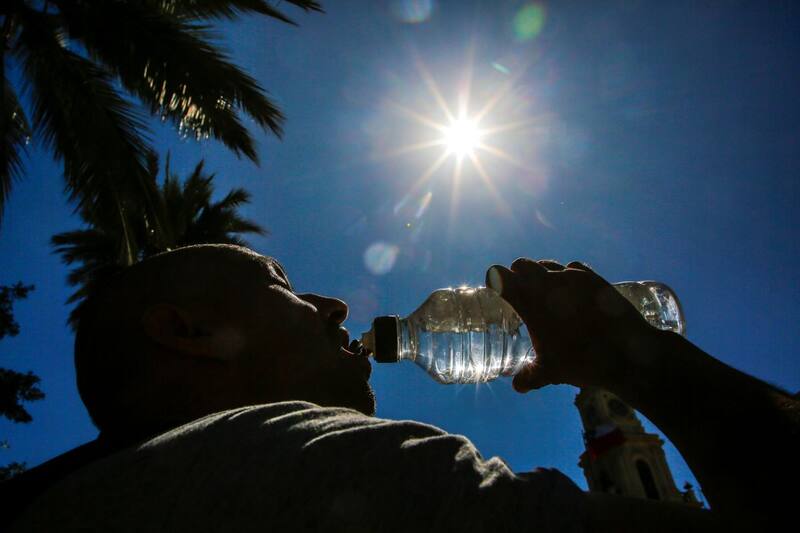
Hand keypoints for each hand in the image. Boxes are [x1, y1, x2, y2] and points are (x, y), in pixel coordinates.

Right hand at [486, 258, 651, 391]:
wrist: (629, 354)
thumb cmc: (582, 361)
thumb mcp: (551, 372)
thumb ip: (530, 376)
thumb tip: (518, 386)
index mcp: (530, 301)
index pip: (500, 276)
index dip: (495, 280)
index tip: (495, 289)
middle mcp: (548, 282)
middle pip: (523, 265)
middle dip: (518, 275)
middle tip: (521, 293)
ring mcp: (573, 276)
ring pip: (548, 264)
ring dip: (542, 275)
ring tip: (549, 295)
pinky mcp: (594, 277)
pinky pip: (574, 268)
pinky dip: (568, 277)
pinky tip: (574, 293)